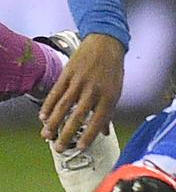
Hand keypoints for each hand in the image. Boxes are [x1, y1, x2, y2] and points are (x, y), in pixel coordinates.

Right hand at [39, 33, 123, 151]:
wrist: (106, 44)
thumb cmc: (112, 70)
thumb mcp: (116, 90)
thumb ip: (108, 112)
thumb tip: (105, 133)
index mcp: (109, 96)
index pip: (98, 120)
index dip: (89, 135)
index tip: (80, 147)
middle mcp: (94, 90)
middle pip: (78, 116)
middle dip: (67, 134)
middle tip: (59, 147)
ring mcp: (80, 81)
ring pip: (64, 106)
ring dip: (53, 122)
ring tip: (46, 135)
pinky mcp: (68, 74)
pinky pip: (56, 92)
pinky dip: (48, 105)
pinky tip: (42, 116)